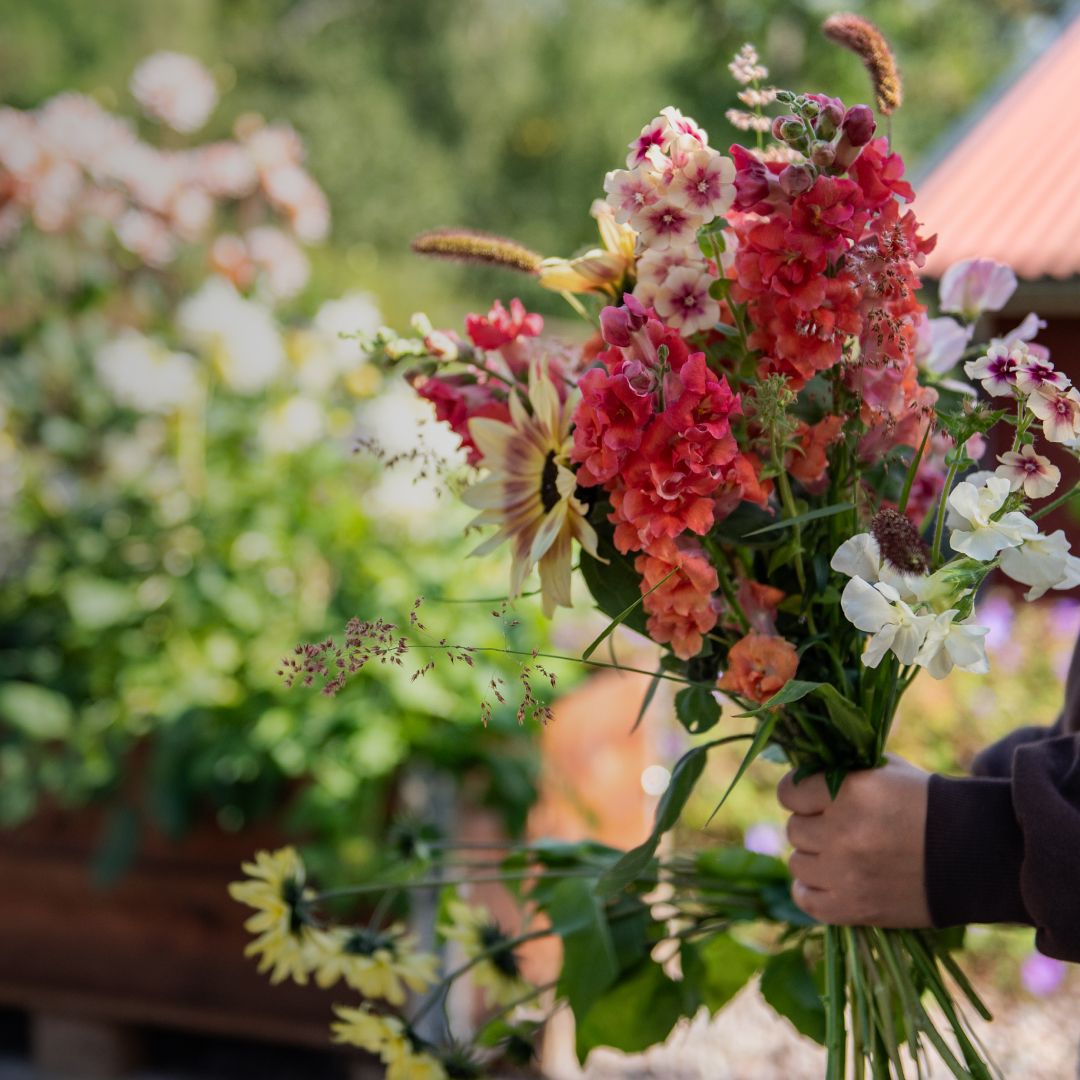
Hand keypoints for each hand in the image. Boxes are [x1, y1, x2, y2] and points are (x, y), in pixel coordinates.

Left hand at [777, 755, 932, 927]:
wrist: (975, 855)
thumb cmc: (927, 804)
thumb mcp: (884, 770)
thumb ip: (840, 770)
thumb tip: (801, 771)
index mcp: (850, 792)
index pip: (788, 792)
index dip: (799, 792)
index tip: (812, 795)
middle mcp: (842, 833)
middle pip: (794, 829)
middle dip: (812, 825)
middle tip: (839, 825)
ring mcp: (846, 874)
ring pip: (797, 864)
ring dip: (814, 857)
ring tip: (842, 853)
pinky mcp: (854, 909)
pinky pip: (806, 900)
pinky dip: (812, 890)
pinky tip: (829, 879)